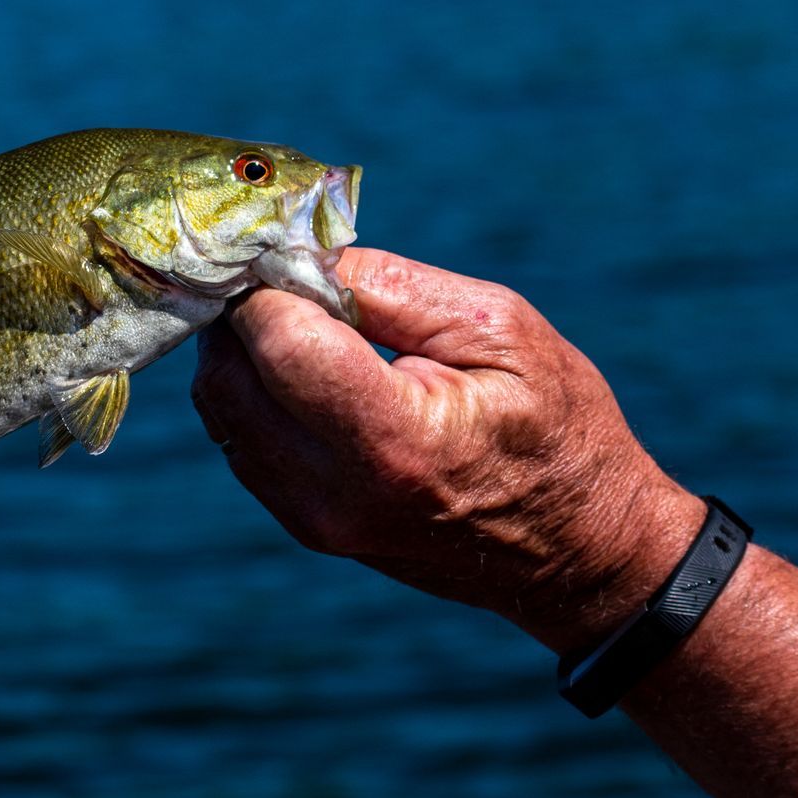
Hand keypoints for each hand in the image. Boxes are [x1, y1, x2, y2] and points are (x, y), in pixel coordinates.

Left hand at [191, 248, 704, 652]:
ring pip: (220, 407)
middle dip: (248, 308)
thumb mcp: (498, 329)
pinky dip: (257, 389)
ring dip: (247, 349)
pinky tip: (313, 366)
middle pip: (226, 373)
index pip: (276, 338)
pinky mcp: (304, 525)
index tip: (299, 247)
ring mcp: (312, 518)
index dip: (274, 279)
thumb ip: (391, 287)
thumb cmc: (557, 429)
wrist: (577, 551)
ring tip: (314, 320)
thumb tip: (300, 257)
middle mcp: (334, 490)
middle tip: (299, 274)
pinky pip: (241, 438)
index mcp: (392, 439)